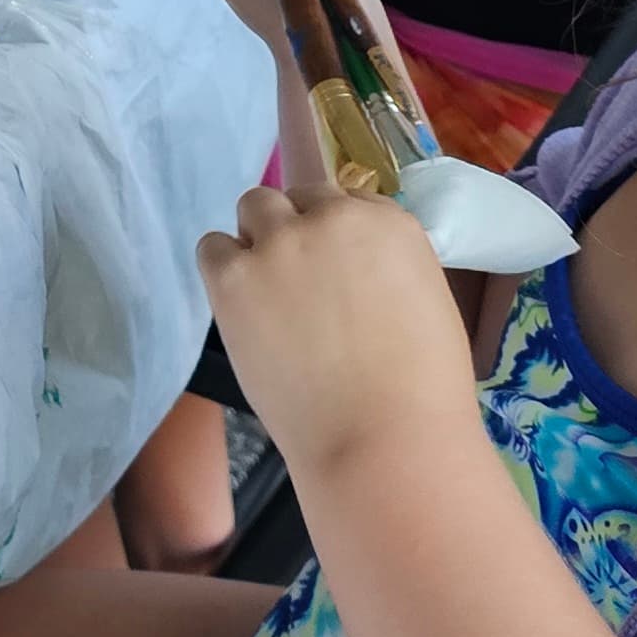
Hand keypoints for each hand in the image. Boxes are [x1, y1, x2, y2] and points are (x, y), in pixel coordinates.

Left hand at [198, 180, 478, 478]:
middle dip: (295, 231)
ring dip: (257, 241)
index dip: (335, 237)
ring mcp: (281, 243)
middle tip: (298, 286)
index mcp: (389, 222)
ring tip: (265, 294)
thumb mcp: (425, 301)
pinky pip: (212, 248)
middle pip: (296, 197)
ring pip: (252, 207)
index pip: (347, 200)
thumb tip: (349, 269)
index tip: (333, 273)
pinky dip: (223, 271)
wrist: (383, 439)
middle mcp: (333, 217)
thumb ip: (384, 267)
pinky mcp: (235, 277)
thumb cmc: (421, 389)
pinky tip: (241, 308)